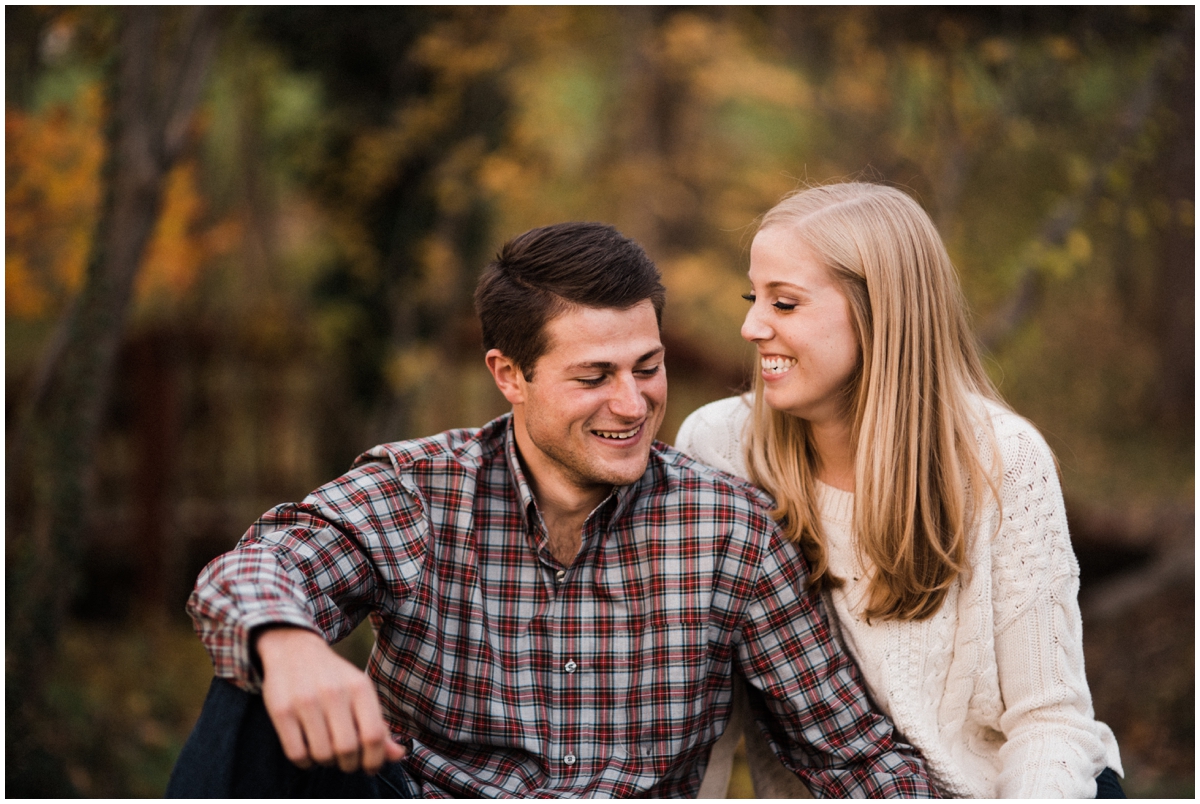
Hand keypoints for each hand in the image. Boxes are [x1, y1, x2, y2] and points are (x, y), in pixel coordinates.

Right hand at [255, 626, 407, 773]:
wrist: (294, 650)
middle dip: (349, 764)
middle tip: (345, 760)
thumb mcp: (361, 694)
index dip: (375, 760)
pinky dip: (305, 762)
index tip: (369, 767)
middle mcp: (334, 692)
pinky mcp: (281, 711)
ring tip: (326, 751)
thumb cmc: (334, 679)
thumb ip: (379, 726)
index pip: (373, 735)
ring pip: (322, 755)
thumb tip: (398, 755)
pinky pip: (297, 754)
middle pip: (347, 749)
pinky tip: (308, 751)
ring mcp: (305, 701)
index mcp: (360, 687)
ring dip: (326, 762)